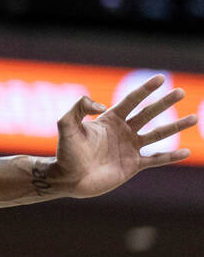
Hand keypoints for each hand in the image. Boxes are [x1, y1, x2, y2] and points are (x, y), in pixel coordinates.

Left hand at [51, 75, 196, 197]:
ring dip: (175, 126)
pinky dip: (171, 156)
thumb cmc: (66, 151)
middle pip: (148, 113)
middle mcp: (122, 131)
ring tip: (193, 118)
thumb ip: (78, 108)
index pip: (131, 100)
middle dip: (164, 102)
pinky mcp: (133, 165)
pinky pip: (156, 159)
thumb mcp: (66, 124)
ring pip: (157, 134)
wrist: (69, 178)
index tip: (160, 78)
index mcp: (109, 119)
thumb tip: (101, 106)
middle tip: (180, 91)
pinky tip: (185, 152)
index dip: (145, 89)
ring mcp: (130, 148)